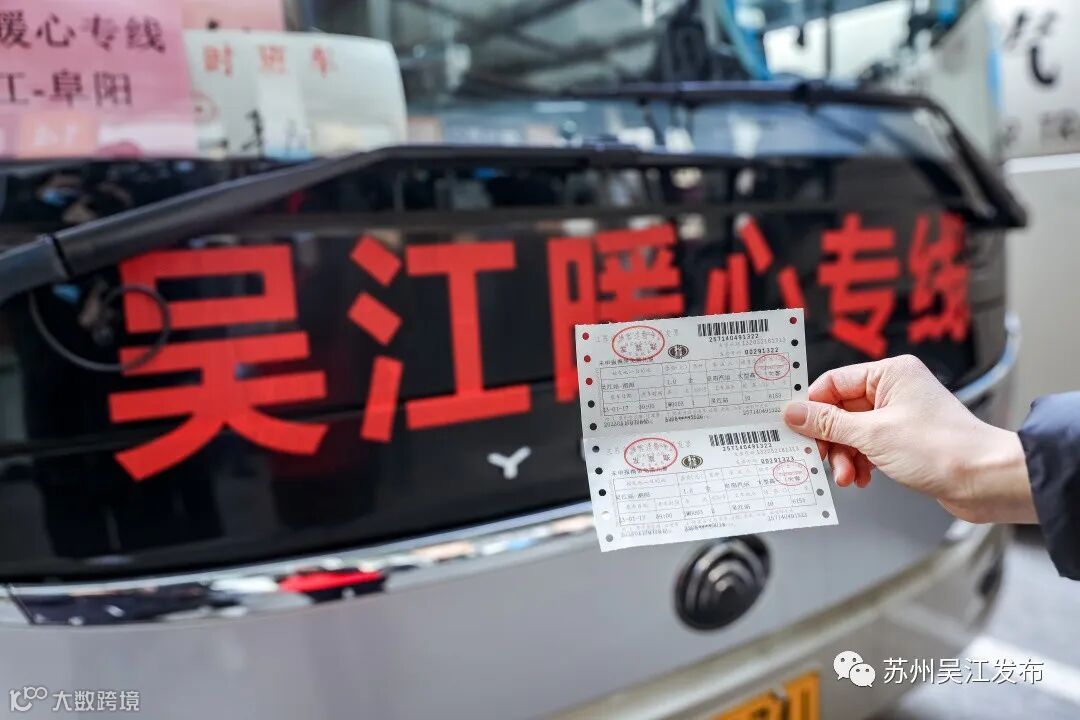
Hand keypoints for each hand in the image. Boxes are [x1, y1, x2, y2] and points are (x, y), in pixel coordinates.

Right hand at [781, 355, 1035, 524]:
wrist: (986, 480)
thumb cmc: (944, 449)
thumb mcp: (873, 434)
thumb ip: (828, 423)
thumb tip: (793, 413)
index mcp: (890, 374)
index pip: (833, 383)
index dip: (810, 407)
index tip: (794, 428)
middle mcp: (895, 390)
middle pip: (840, 410)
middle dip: (830, 440)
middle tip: (821, 459)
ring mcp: (900, 415)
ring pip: (852, 432)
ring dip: (844, 456)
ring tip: (847, 476)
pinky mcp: (904, 440)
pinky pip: (868, 446)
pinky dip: (860, 462)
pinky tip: (862, 478)